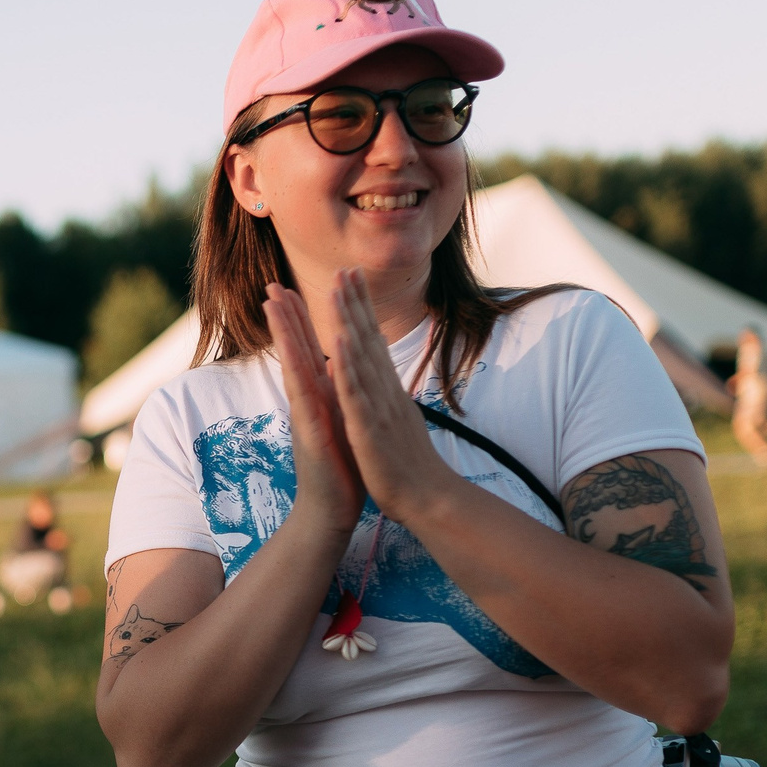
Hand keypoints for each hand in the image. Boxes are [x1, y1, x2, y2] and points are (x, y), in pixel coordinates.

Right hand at [262, 283, 364, 533]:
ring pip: (293, 363)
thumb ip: (333, 400)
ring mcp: (306, 413)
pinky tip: (302, 346)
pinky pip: (307, 394)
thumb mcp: (338, 424)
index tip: (292, 289)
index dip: (299, 319)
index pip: (306, 349)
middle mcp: (307, 400)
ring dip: (284, 332)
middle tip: (271, 284)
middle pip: (293, 349)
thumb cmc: (338, 470)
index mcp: (318, 396)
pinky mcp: (311, 430)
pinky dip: (304, 368)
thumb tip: (335, 378)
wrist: (331, 511)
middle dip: (283, 316)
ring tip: (272, 302)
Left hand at [322, 269, 458, 521]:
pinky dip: (348, 369)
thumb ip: (390, 396)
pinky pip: (357, 395)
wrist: (429, 499)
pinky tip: (339, 345)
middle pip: (369, 339)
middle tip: (344, 267)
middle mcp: (386, 391)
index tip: (350, 279)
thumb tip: (387, 378)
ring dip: (349, 322)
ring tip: (337, 290)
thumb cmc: (410, 464)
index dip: (361, 309)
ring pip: (362, 358)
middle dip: (354, 303)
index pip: (373, 342)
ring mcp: (380, 407)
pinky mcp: (371, 429)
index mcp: (387, 390)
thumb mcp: (396, 421)